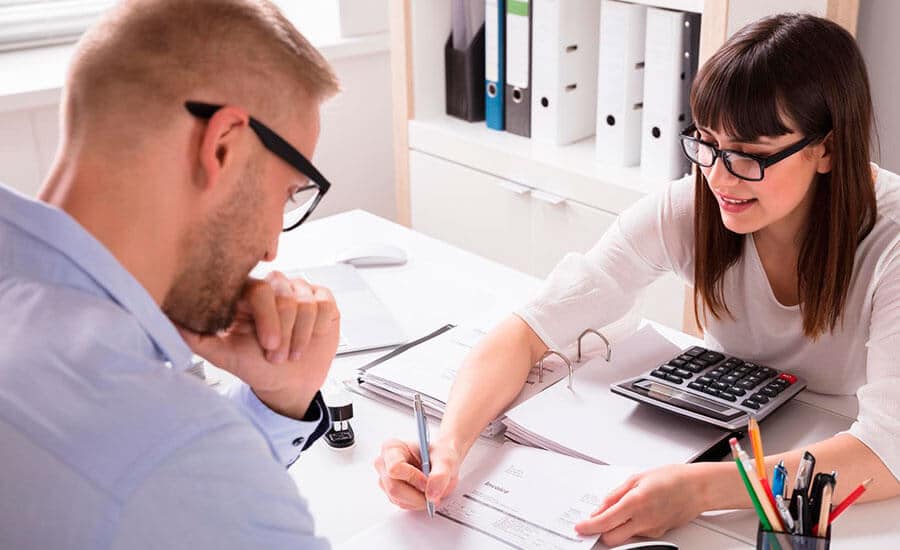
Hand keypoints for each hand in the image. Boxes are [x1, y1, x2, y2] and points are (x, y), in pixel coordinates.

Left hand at [179, 271, 339, 418]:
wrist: (287, 382)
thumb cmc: (256, 366)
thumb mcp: (223, 355)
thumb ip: (195, 336)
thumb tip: (166, 320)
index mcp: (247, 293)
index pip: (259, 291)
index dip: (267, 318)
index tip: (268, 345)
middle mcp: (273, 287)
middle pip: (284, 298)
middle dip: (284, 333)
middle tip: (278, 356)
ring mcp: (299, 291)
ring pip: (306, 304)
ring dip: (300, 336)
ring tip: (291, 353)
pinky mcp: (322, 299)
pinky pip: (324, 306)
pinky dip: (317, 330)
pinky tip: (308, 340)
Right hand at [374, 438, 461, 509]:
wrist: (441, 461)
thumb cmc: (439, 455)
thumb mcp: (445, 460)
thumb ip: (441, 475)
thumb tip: (432, 494)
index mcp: (392, 447)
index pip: (395, 468)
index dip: (413, 478)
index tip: (428, 481)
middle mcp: (384, 463)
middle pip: (394, 488)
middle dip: (416, 494)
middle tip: (433, 492)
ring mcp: (385, 479)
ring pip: (397, 499)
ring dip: (417, 500)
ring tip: (430, 489)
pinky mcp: (390, 492)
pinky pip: (401, 504)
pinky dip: (415, 503)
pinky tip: (424, 493)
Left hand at [575, 464, 705, 546]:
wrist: (697, 488)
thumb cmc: (671, 478)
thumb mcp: (636, 478)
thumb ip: (615, 495)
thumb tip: (599, 508)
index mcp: (635, 503)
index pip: (604, 522)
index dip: (588, 527)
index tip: (580, 527)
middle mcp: (643, 520)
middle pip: (611, 538)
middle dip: (601, 532)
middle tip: (595, 521)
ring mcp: (652, 530)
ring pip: (625, 537)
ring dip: (617, 528)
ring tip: (622, 509)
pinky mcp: (658, 533)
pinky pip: (638, 533)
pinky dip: (631, 526)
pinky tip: (637, 511)